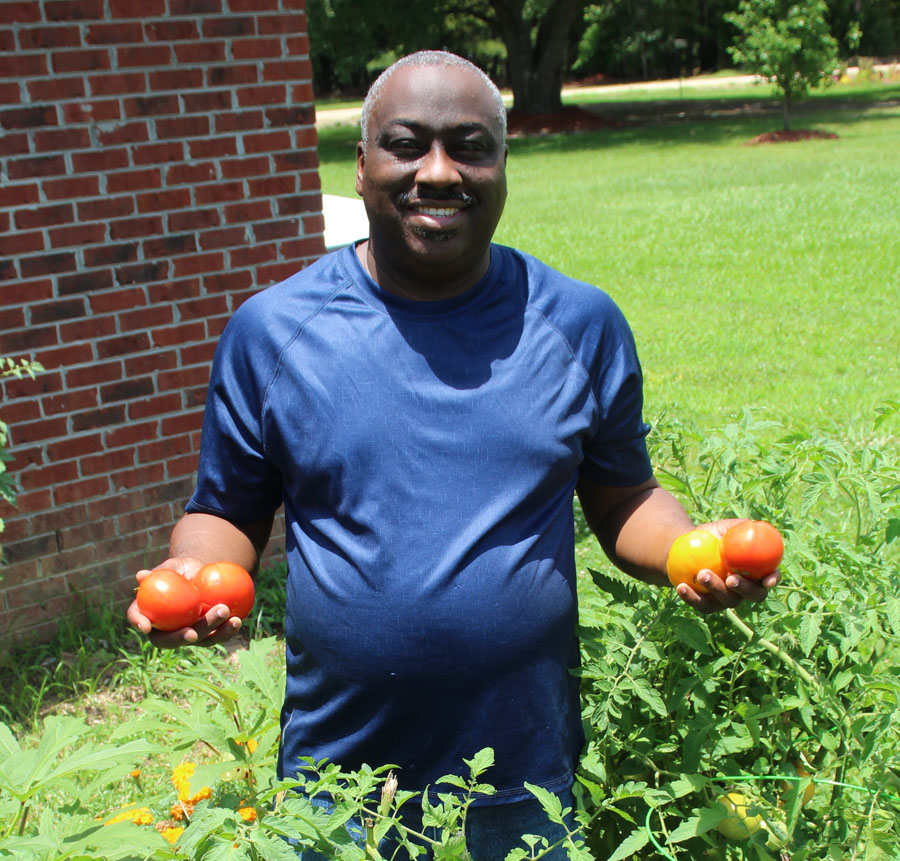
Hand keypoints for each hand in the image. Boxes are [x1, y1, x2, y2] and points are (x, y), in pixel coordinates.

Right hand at [125, 556, 243, 648]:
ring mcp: (187, 633)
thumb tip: (141, 575)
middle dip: (181, 638)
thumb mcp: (171, 566)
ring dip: (211, 631)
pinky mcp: (208, 633)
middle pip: (169, 640)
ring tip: (224, 613)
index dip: (139, 623)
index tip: (146, 626)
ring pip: (198, 639)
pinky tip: (237, 620)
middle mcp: (165, 629)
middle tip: (194, 632)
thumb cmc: (182, 569)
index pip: (138, 618)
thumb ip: (159, 573)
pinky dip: (228, 629)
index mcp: (149, 611)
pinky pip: (218, 635)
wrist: (203, 574)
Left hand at [673, 519, 780, 614]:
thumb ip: (739, 528)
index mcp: (754, 570)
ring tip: (701, 574)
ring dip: (716, 589)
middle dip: (745, 589)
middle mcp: (745, 588)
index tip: (766, 580)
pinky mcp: (708, 604)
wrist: (682, 548)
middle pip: (754, 595)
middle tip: (731, 579)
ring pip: (728, 601)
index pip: (770, 577)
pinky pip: (702, 605)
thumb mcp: (722, 528)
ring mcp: (727, 598)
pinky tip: (681, 586)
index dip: (773, 580)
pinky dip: (692, 597)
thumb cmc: (708, 536)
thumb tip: (752, 525)